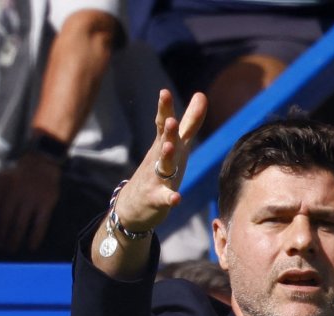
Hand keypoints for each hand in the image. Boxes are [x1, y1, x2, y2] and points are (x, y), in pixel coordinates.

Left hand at [0, 154, 62, 254]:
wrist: (40, 166)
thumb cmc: (15, 180)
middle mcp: (13, 190)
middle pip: (3, 220)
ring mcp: (30, 196)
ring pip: (19, 225)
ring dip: (13, 240)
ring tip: (10, 249)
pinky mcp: (46, 202)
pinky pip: (39, 225)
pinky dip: (34, 238)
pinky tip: (30, 247)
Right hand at [109, 89, 207, 237]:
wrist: (133, 204)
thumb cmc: (158, 169)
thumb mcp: (176, 145)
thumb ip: (190, 122)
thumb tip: (201, 94)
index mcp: (165, 144)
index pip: (163, 124)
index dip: (164, 109)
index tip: (164, 92)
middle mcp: (159, 158)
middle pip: (163, 142)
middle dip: (167, 132)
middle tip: (171, 120)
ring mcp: (156, 178)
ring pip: (162, 167)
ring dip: (166, 157)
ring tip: (169, 148)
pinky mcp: (156, 199)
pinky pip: (163, 198)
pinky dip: (169, 198)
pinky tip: (176, 198)